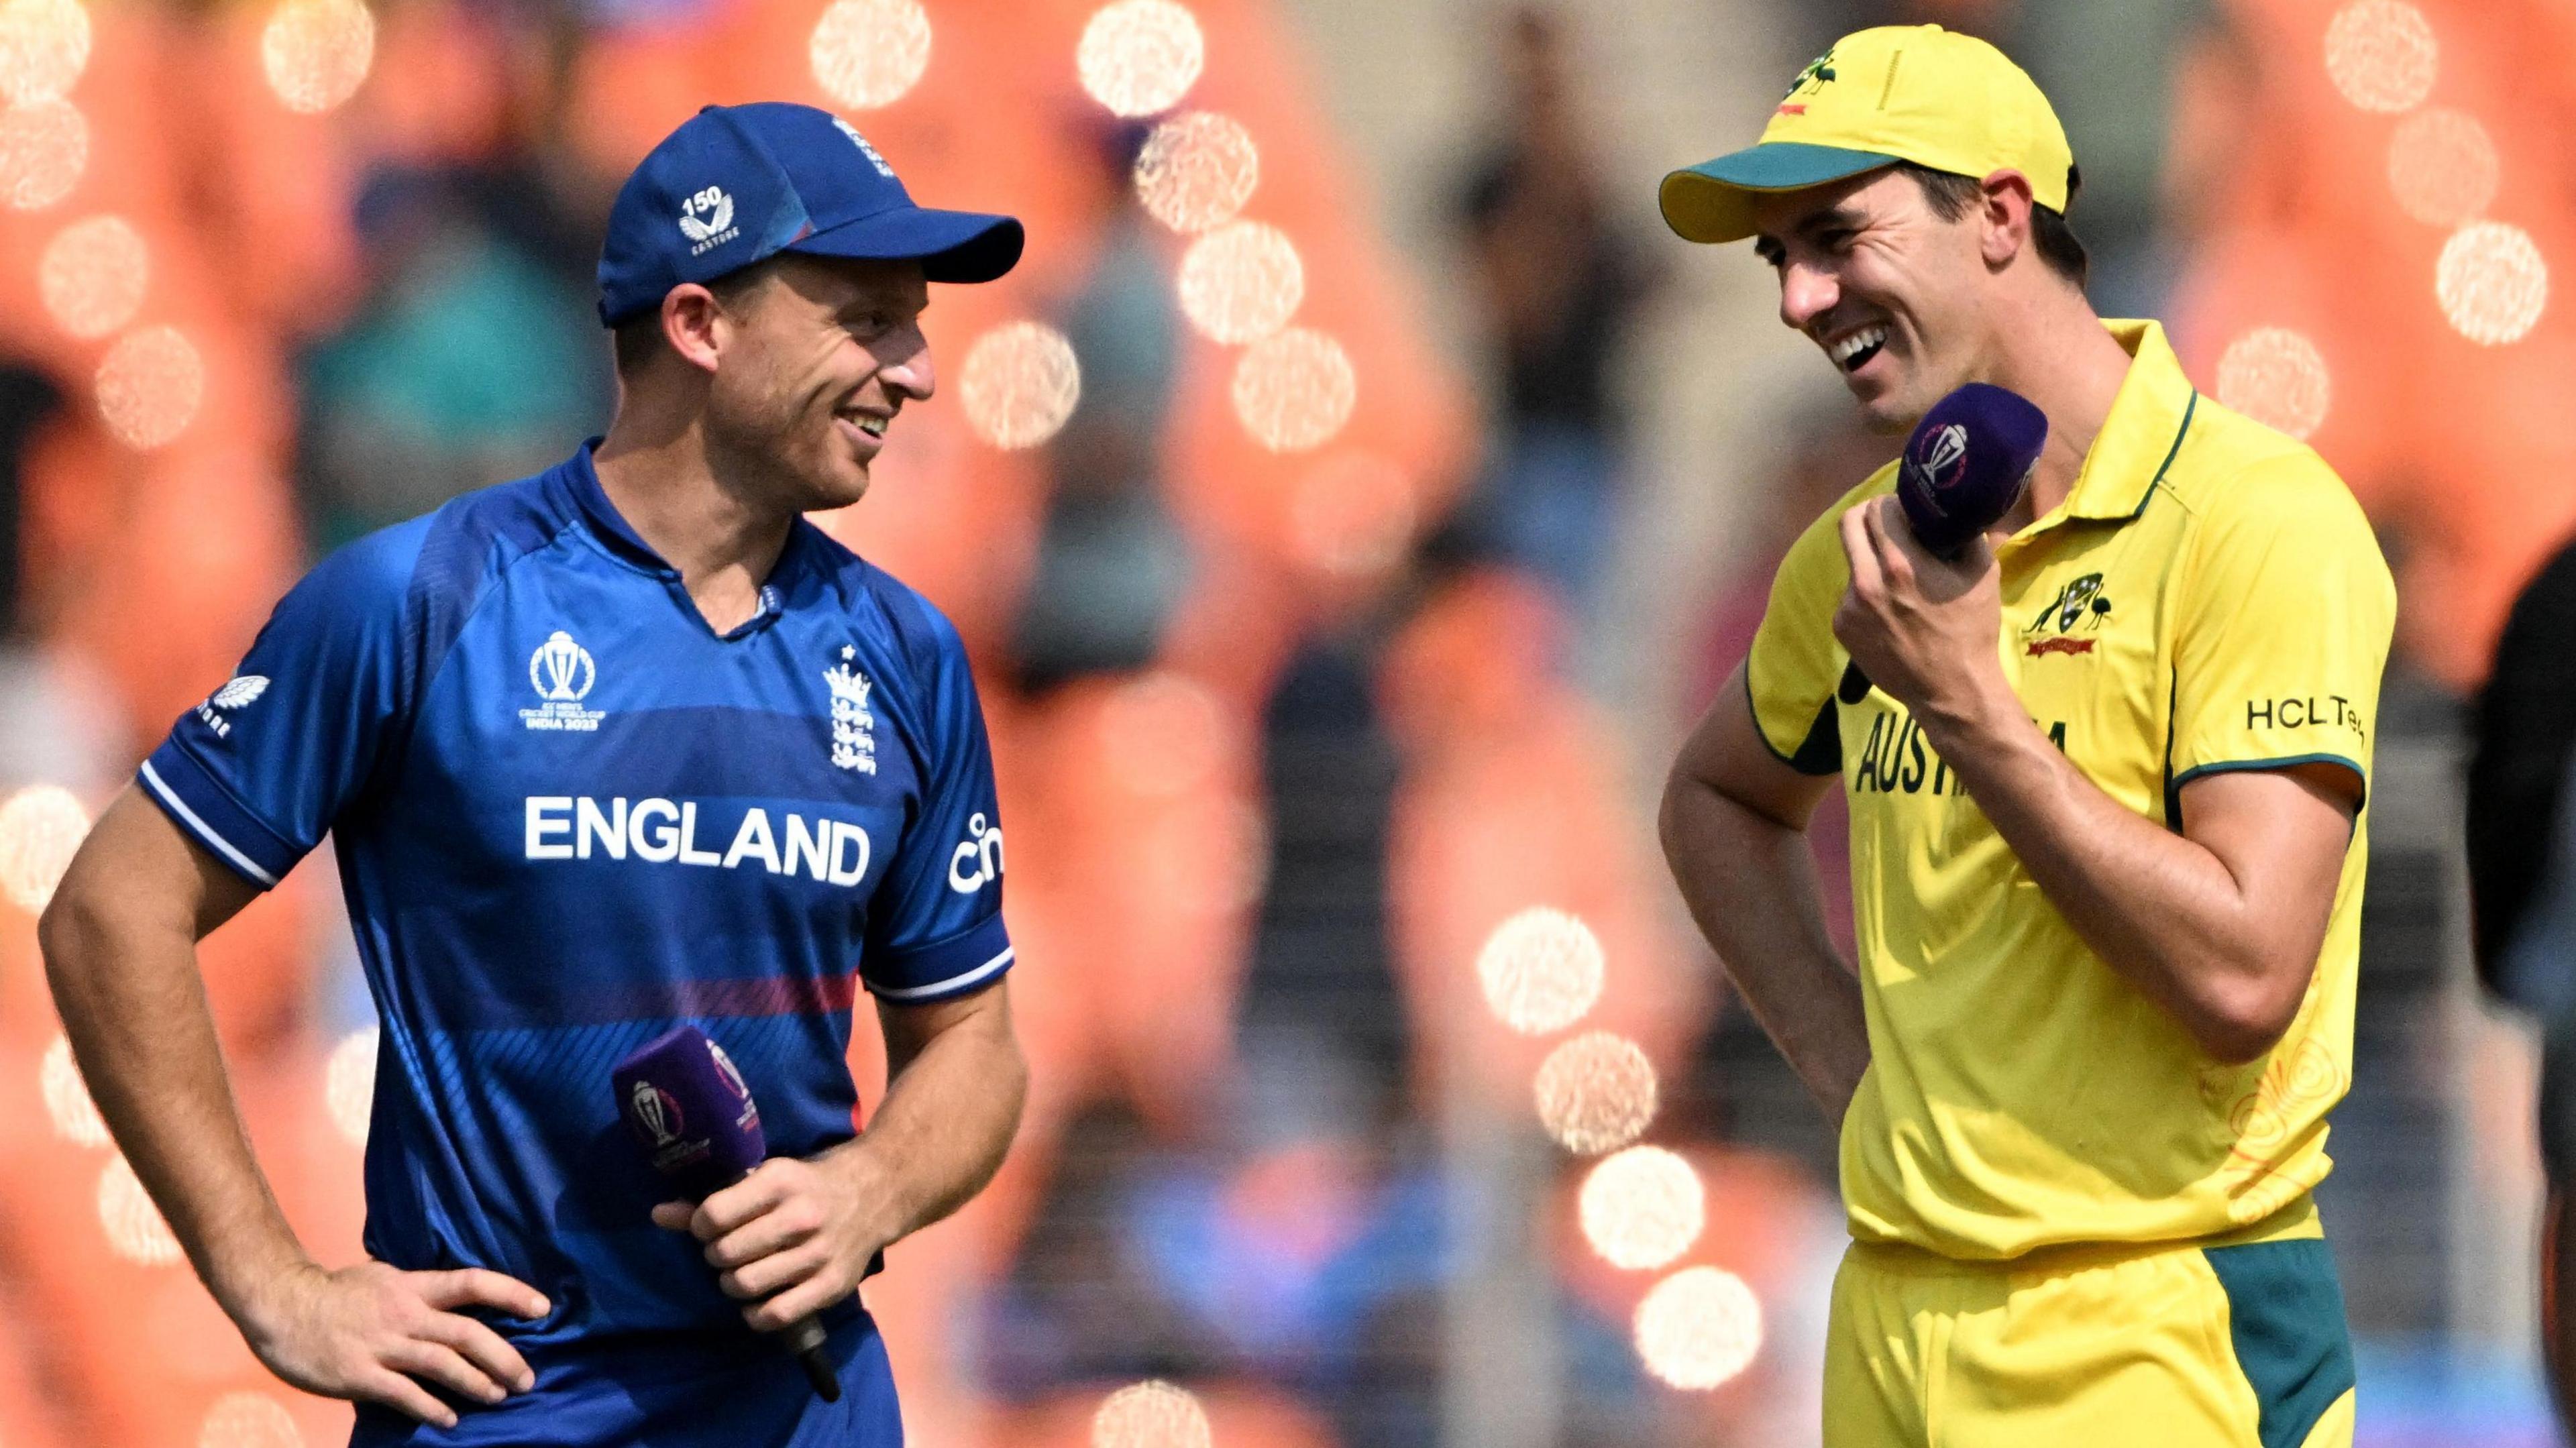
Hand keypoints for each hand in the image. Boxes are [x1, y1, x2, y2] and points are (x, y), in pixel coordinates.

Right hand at [235, 1259, 548, 1429]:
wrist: (280, 1305)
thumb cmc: (334, 1294)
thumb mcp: (383, 1278)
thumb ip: (418, 1291)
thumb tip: (454, 1300)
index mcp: (413, 1287)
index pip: (473, 1283)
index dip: (512, 1293)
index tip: (544, 1308)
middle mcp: (404, 1314)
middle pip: (467, 1333)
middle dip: (503, 1356)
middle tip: (527, 1377)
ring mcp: (382, 1345)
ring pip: (442, 1364)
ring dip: (476, 1383)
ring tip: (500, 1397)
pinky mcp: (359, 1375)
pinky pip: (405, 1394)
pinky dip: (432, 1408)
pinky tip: (451, 1419)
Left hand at [653, 1150, 896, 1333]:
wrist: (874, 1194)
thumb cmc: (806, 1186)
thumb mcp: (764, 1180)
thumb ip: (713, 1201)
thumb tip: (658, 1215)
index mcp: (780, 1182)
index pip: (714, 1216)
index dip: (702, 1226)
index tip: (712, 1226)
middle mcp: (800, 1217)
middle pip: (725, 1254)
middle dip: (717, 1255)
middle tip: (730, 1251)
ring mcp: (818, 1254)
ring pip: (745, 1285)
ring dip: (733, 1283)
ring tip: (743, 1272)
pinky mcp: (831, 1286)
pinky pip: (774, 1315)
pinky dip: (755, 1314)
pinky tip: (758, 1300)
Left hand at [1833, 494, 2006, 727]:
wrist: (1950, 690)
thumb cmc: (1971, 631)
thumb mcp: (1983, 575)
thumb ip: (1964, 534)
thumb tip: (1950, 512)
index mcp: (1902, 565)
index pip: (1877, 509)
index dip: (1892, 504)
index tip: (1905, 512)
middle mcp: (1867, 582)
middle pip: (1848, 524)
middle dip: (1869, 517)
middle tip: (1887, 525)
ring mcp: (1849, 607)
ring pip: (1851, 561)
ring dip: (1870, 559)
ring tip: (1896, 578)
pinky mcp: (1841, 627)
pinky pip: (1848, 594)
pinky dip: (1865, 592)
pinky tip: (1888, 608)